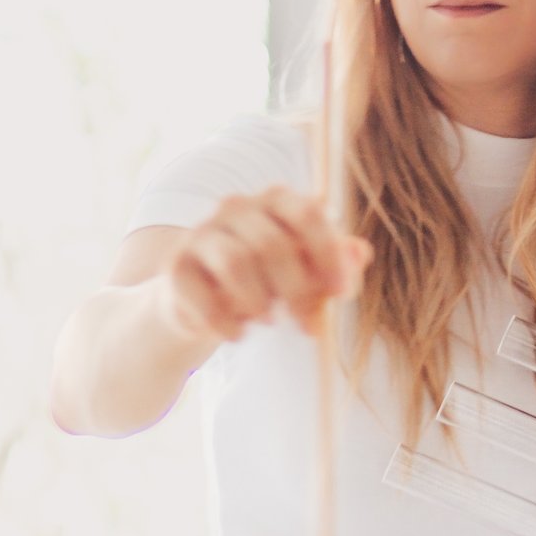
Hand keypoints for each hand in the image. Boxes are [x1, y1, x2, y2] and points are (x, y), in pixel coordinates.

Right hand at [156, 187, 371, 343]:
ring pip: (235, 263)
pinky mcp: (176, 265)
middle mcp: (236, 207)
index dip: (328, 255)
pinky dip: (225, 323)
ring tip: (266, 322)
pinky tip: (236, 333)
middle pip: (273, 244)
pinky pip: (203, 295)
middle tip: (307, 325)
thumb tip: (359, 252)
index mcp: (275, 201)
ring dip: (259, 302)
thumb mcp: (308, 276)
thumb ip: (337, 264)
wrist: (203, 308)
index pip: (307, 213)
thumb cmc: (266, 285)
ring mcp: (202, 233)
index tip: (341, 294)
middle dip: (296, 291)